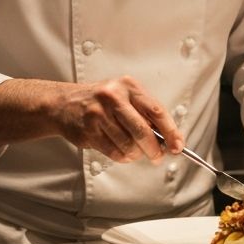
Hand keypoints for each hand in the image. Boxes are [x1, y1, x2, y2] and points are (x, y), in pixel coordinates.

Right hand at [52, 75, 182, 163]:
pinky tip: (122, 152)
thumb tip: (168, 139)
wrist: (65, 104)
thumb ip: (145, 114)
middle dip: (154, 149)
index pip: (156, 110)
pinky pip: (114, 152)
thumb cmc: (101, 102)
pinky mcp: (89, 130)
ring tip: (134, 152)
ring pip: (128, 144)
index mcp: (128, 87)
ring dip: (136, 154)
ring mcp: (99, 114)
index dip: (170, 131)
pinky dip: (123, 157)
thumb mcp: (124, 97)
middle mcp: (114, 97)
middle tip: (157, 156)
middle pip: (143, 130)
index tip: (177, 145)